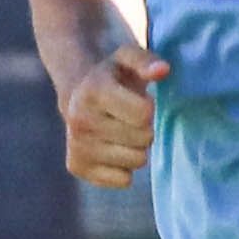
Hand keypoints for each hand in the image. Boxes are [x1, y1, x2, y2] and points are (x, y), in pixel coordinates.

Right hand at [57, 0, 164, 186]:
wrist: (80, 94)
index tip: (138, 101)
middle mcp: (79, 120)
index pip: (144, 114)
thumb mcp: (129, 58)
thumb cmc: (115, 75)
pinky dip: (125, 168)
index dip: (149, 108)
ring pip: (136, 162)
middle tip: (129, 118)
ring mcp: (76, 145)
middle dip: (144, 129)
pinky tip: (114, 148)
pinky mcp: (77, 166)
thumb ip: (147, 60)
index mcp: (92, 91)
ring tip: (122, 131)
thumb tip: (162, 70)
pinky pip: (122, 180)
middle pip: (143, 140)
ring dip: (136, 148)